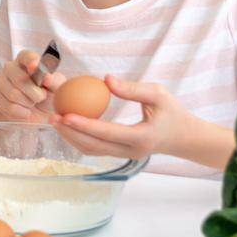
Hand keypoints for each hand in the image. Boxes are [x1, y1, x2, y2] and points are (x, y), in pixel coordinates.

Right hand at [0, 49, 60, 121]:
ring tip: (32, 103)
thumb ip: (54, 81)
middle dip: (34, 92)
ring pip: (13, 94)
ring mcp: (1, 81)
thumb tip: (47, 77)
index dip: (31, 60)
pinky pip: (9, 106)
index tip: (35, 66)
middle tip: (41, 97)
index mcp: (26, 60)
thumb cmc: (48, 95)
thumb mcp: (57, 88)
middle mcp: (11, 67)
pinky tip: (26, 111)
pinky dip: (21, 112)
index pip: (26, 56)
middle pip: (19, 78)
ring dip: (28, 102)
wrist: (39, 113)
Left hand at [48, 74, 191, 161]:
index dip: (85, 124)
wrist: (183, 137)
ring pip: (92, 151)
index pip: (108, 133)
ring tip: (56, 120)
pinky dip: (80, 139)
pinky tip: (68, 125)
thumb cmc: (172, 112)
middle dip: (71, 133)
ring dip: (72, 137)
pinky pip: (96, 150)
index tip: (66, 114)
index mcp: (142, 137)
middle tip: (53, 116)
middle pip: (94, 146)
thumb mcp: (158, 94)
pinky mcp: (121, 154)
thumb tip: (105, 80)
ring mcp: (125, 156)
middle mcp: (132, 151)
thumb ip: (133, 88)